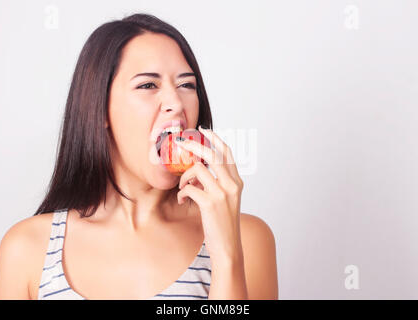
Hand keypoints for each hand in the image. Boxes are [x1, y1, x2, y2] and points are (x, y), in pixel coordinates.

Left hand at [175, 125, 243, 264]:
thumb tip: (198, 169)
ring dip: (184, 176)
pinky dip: (182, 193)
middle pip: (212, 154)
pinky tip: (183, 200)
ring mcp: (222, 194)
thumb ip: (217, 183)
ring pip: (198, 169)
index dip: (215, 138)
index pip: (227, 153)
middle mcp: (232, 185)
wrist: (228, 248)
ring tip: (182, 187)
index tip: (203, 130)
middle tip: (180, 142)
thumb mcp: (227, 200)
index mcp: (237, 182)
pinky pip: (189, 188)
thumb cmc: (223, 224)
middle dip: (194, 145)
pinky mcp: (210, 203)